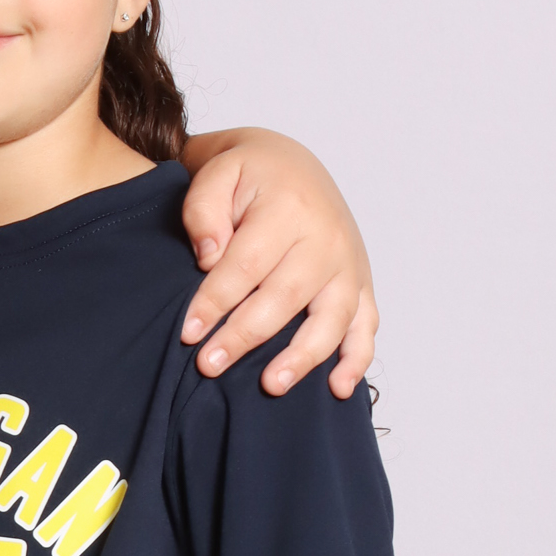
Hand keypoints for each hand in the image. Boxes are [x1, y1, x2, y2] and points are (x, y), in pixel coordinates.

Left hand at [178, 129, 377, 397]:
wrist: (290, 165)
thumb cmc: (247, 176)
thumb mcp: (217, 173)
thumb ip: (204, 211)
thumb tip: (208, 258)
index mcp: (290, 208)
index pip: (248, 264)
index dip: (216, 301)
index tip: (189, 331)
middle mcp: (327, 238)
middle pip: (286, 296)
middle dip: (245, 335)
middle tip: (209, 364)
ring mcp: (349, 264)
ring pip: (331, 318)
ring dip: (302, 357)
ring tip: (270, 386)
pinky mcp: (360, 284)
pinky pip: (366, 326)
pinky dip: (357, 359)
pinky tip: (339, 390)